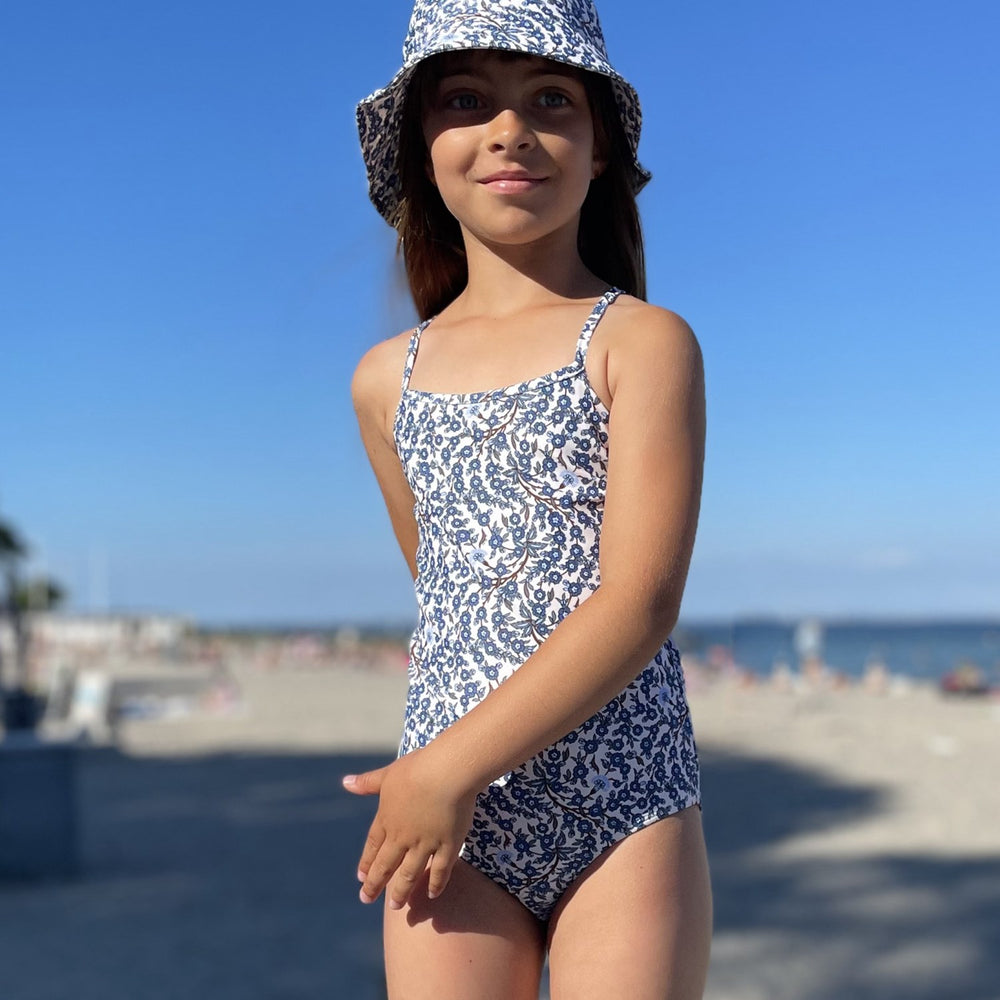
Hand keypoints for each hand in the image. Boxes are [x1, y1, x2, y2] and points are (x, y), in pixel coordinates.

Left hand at [342, 749, 476, 909]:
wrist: (445, 773)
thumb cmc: (417, 769)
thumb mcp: (388, 775)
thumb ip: (368, 783)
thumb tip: (346, 782)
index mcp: (387, 819)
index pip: (373, 845)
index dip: (367, 862)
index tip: (361, 877)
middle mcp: (402, 836)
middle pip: (386, 865)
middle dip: (375, 884)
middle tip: (367, 899)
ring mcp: (425, 843)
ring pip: (409, 874)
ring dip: (401, 891)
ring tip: (396, 906)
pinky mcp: (448, 845)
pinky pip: (440, 870)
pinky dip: (436, 883)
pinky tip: (432, 894)